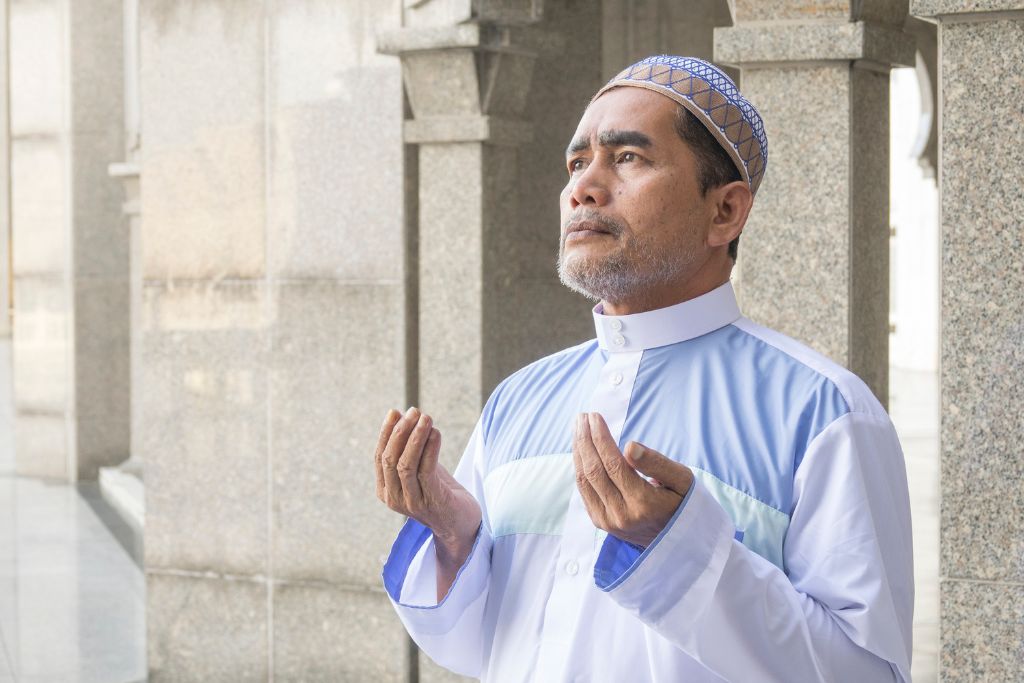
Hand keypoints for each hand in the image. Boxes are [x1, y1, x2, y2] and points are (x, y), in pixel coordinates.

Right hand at [375, 407, 481, 598]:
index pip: (379, 457)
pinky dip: (430, 449)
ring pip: (406, 465)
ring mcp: (412, 503)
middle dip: (401, 432)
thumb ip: (409, 448)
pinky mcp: (433, 502)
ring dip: (416, 437)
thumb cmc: (439, 492)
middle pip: (390, 459)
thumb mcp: (420, 469)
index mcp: (385, 491)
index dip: (386, 433)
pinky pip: (427, 471)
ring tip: (426, 418)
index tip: (395, 412)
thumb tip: (400, 414)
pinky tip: (436, 434)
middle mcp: (394, 499)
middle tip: (414, 411)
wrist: (461, 525)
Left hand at [573, 412, 693, 547]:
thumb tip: (629, 445)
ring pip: (584, 480)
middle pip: (594, 470)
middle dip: (585, 440)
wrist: (679, 539)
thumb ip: (656, 463)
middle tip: (582, 416)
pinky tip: (581, 449)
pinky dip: (580, 467)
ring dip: (578, 451)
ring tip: (578, 427)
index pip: (613, 464)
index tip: (594, 416)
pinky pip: (584, 491)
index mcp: (643, 504)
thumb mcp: (681, 480)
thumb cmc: (683, 502)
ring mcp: (608, 522)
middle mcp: (622, 515)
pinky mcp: (601, 523)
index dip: (600, 438)